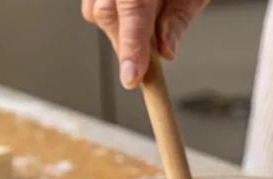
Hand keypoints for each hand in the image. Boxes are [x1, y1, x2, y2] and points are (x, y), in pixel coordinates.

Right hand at [82, 0, 208, 88]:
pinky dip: (113, 15)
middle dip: (124, 43)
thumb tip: (165, 51)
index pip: (133, 8)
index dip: (131, 45)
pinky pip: (95, 1)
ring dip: (117, 30)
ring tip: (144, 31)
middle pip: (106, 11)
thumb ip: (178, 17)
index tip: (132, 77)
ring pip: (95, 9)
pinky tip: (134, 16)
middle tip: (142, 65)